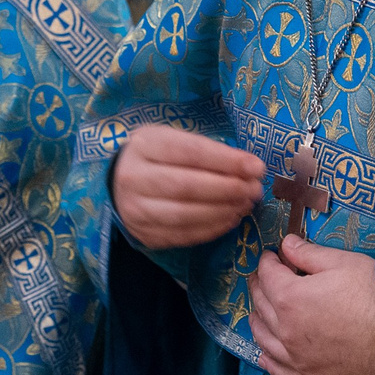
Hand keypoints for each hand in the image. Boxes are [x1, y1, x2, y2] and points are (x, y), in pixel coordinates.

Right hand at [109, 125, 266, 248]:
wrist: (118, 182)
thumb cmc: (156, 156)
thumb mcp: (173, 139)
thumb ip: (206, 151)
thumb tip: (249, 168)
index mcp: (144, 145)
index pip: (190, 152)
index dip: (226, 161)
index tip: (256, 167)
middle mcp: (134, 178)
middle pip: (187, 187)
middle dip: (228, 189)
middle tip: (254, 189)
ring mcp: (135, 210)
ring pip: (185, 215)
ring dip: (223, 211)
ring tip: (245, 205)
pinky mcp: (143, 234)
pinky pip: (183, 235)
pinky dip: (211, 229)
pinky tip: (229, 219)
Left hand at [249, 237, 374, 374]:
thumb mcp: (342, 263)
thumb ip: (308, 253)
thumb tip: (286, 244)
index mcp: (289, 298)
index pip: (267, 274)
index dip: (267, 261)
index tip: (271, 256)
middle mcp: (285, 330)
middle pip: (261, 304)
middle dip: (260, 286)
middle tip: (265, 277)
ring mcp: (296, 358)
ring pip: (263, 338)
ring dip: (258, 320)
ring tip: (260, 311)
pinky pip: (278, 370)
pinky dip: (268, 359)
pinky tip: (265, 354)